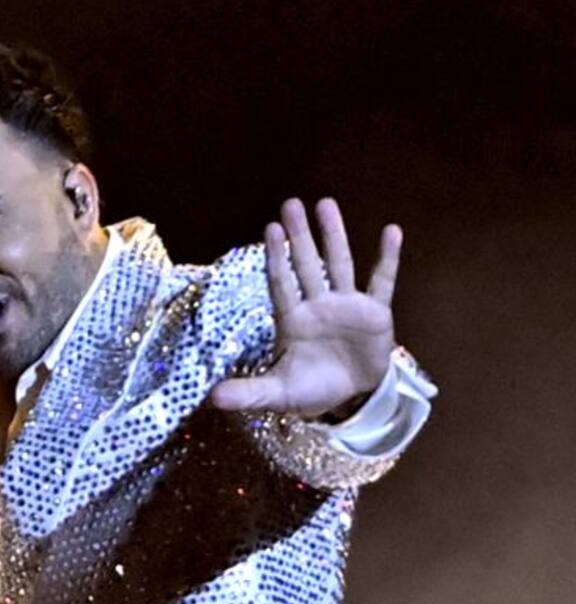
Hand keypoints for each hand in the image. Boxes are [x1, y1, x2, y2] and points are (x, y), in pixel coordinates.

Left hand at [211, 197, 399, 418]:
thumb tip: (212, 398)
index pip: (282, 283)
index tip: (271, 228)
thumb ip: (248, 392)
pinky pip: (382, 282)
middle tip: (291, 204)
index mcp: (293, 320)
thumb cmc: (310, 389)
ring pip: (340, 264)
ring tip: (326, 204)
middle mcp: (318, 306)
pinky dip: (387, 259)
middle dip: (300, 236)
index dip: (278, 257)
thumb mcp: (278, 393)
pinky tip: (392, 232)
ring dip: (334, 236)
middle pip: (307, 265)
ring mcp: (347, 306)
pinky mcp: (375, 313)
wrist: (350, 399)